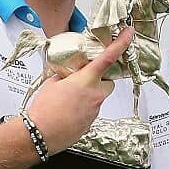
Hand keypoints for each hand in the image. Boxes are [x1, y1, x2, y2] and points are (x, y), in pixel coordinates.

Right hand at [27, 27, 133, 155]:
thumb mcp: (52, 83)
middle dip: (100, 78)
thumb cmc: (44, 110)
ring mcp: (94, 111)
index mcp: (86, 80)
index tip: (129, 33)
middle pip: (108, 82)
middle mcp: (95, 95)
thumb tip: (69, 73)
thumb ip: (65, 74)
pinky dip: (83, 107)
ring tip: (69, 97)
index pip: (109, 57)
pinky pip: (91, 110)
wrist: (40, 134)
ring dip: (89, 93)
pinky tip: (68, 109)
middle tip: (84, 78)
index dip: (122, 43)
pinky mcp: (90, 123)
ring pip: (99, 97)